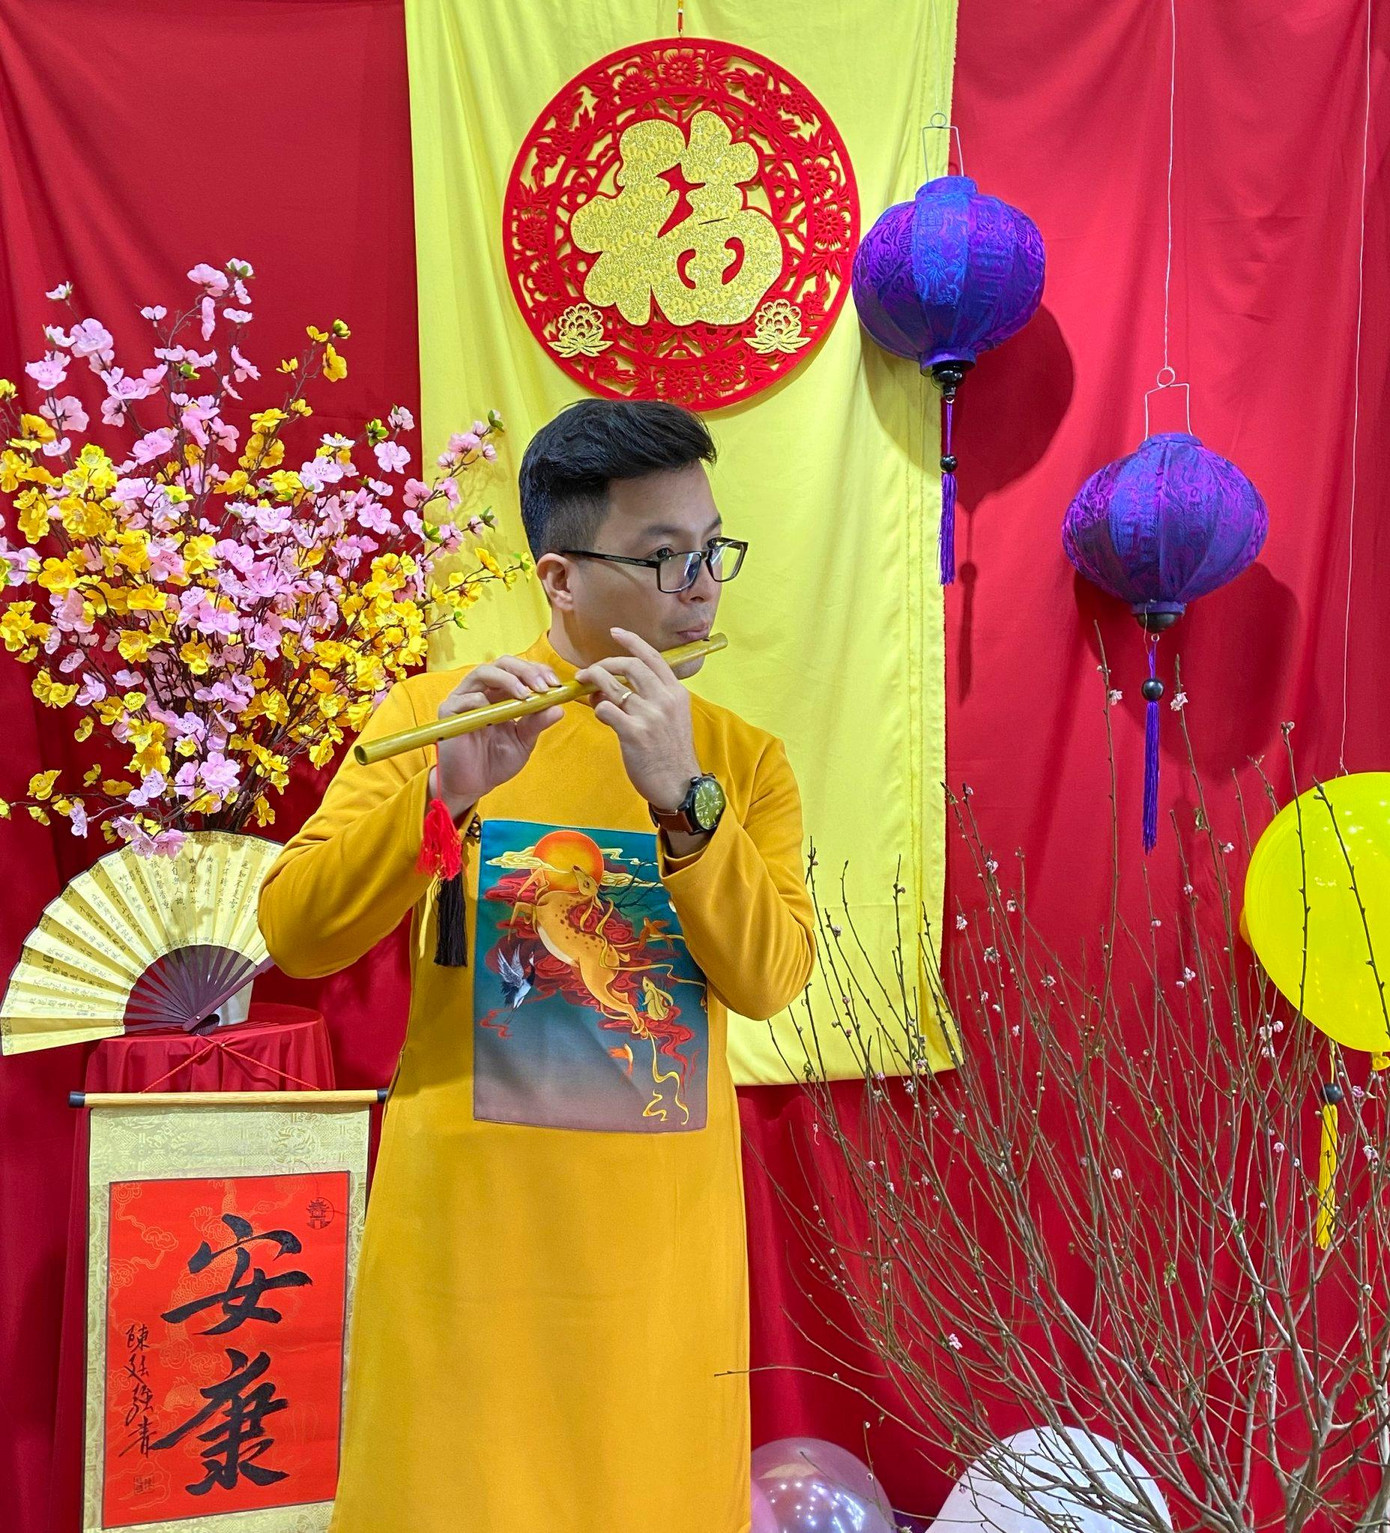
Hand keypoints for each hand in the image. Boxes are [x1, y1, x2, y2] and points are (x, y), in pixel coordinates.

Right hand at [430, 656, 563, 819]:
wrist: (474, 785)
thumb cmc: (496, 761)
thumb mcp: (523, 741)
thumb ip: (537, 723)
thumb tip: (559, 707)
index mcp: (500, 694)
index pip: (518, 670)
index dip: (537, 671)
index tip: (555, 683)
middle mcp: (481, 690)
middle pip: (501, 663)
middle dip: (525, 671)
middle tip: (543, 687)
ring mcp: (463, 699)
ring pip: (483, 672)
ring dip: (508, 680)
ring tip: (525, 695)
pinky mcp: (448, 712)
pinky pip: (465, 698)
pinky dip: (482, 701)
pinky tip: (496, 716)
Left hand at [578, 627, 701, 812]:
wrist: (679, 785)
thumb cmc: (672, 753)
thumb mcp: (673, 717)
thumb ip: (653, 698)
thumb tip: (619, 686)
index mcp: (676, 693)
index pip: (652, 657)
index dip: (632, 641)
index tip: (615, 632)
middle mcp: (664, 700)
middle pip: (628, 665)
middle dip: (604, 664)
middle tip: (590, 671)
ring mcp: (650, 716)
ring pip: (612, 685)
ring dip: (593, 683)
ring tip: (586, 689)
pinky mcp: (634, 733)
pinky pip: (606, 709)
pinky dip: (598, 709)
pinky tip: (601, 716)